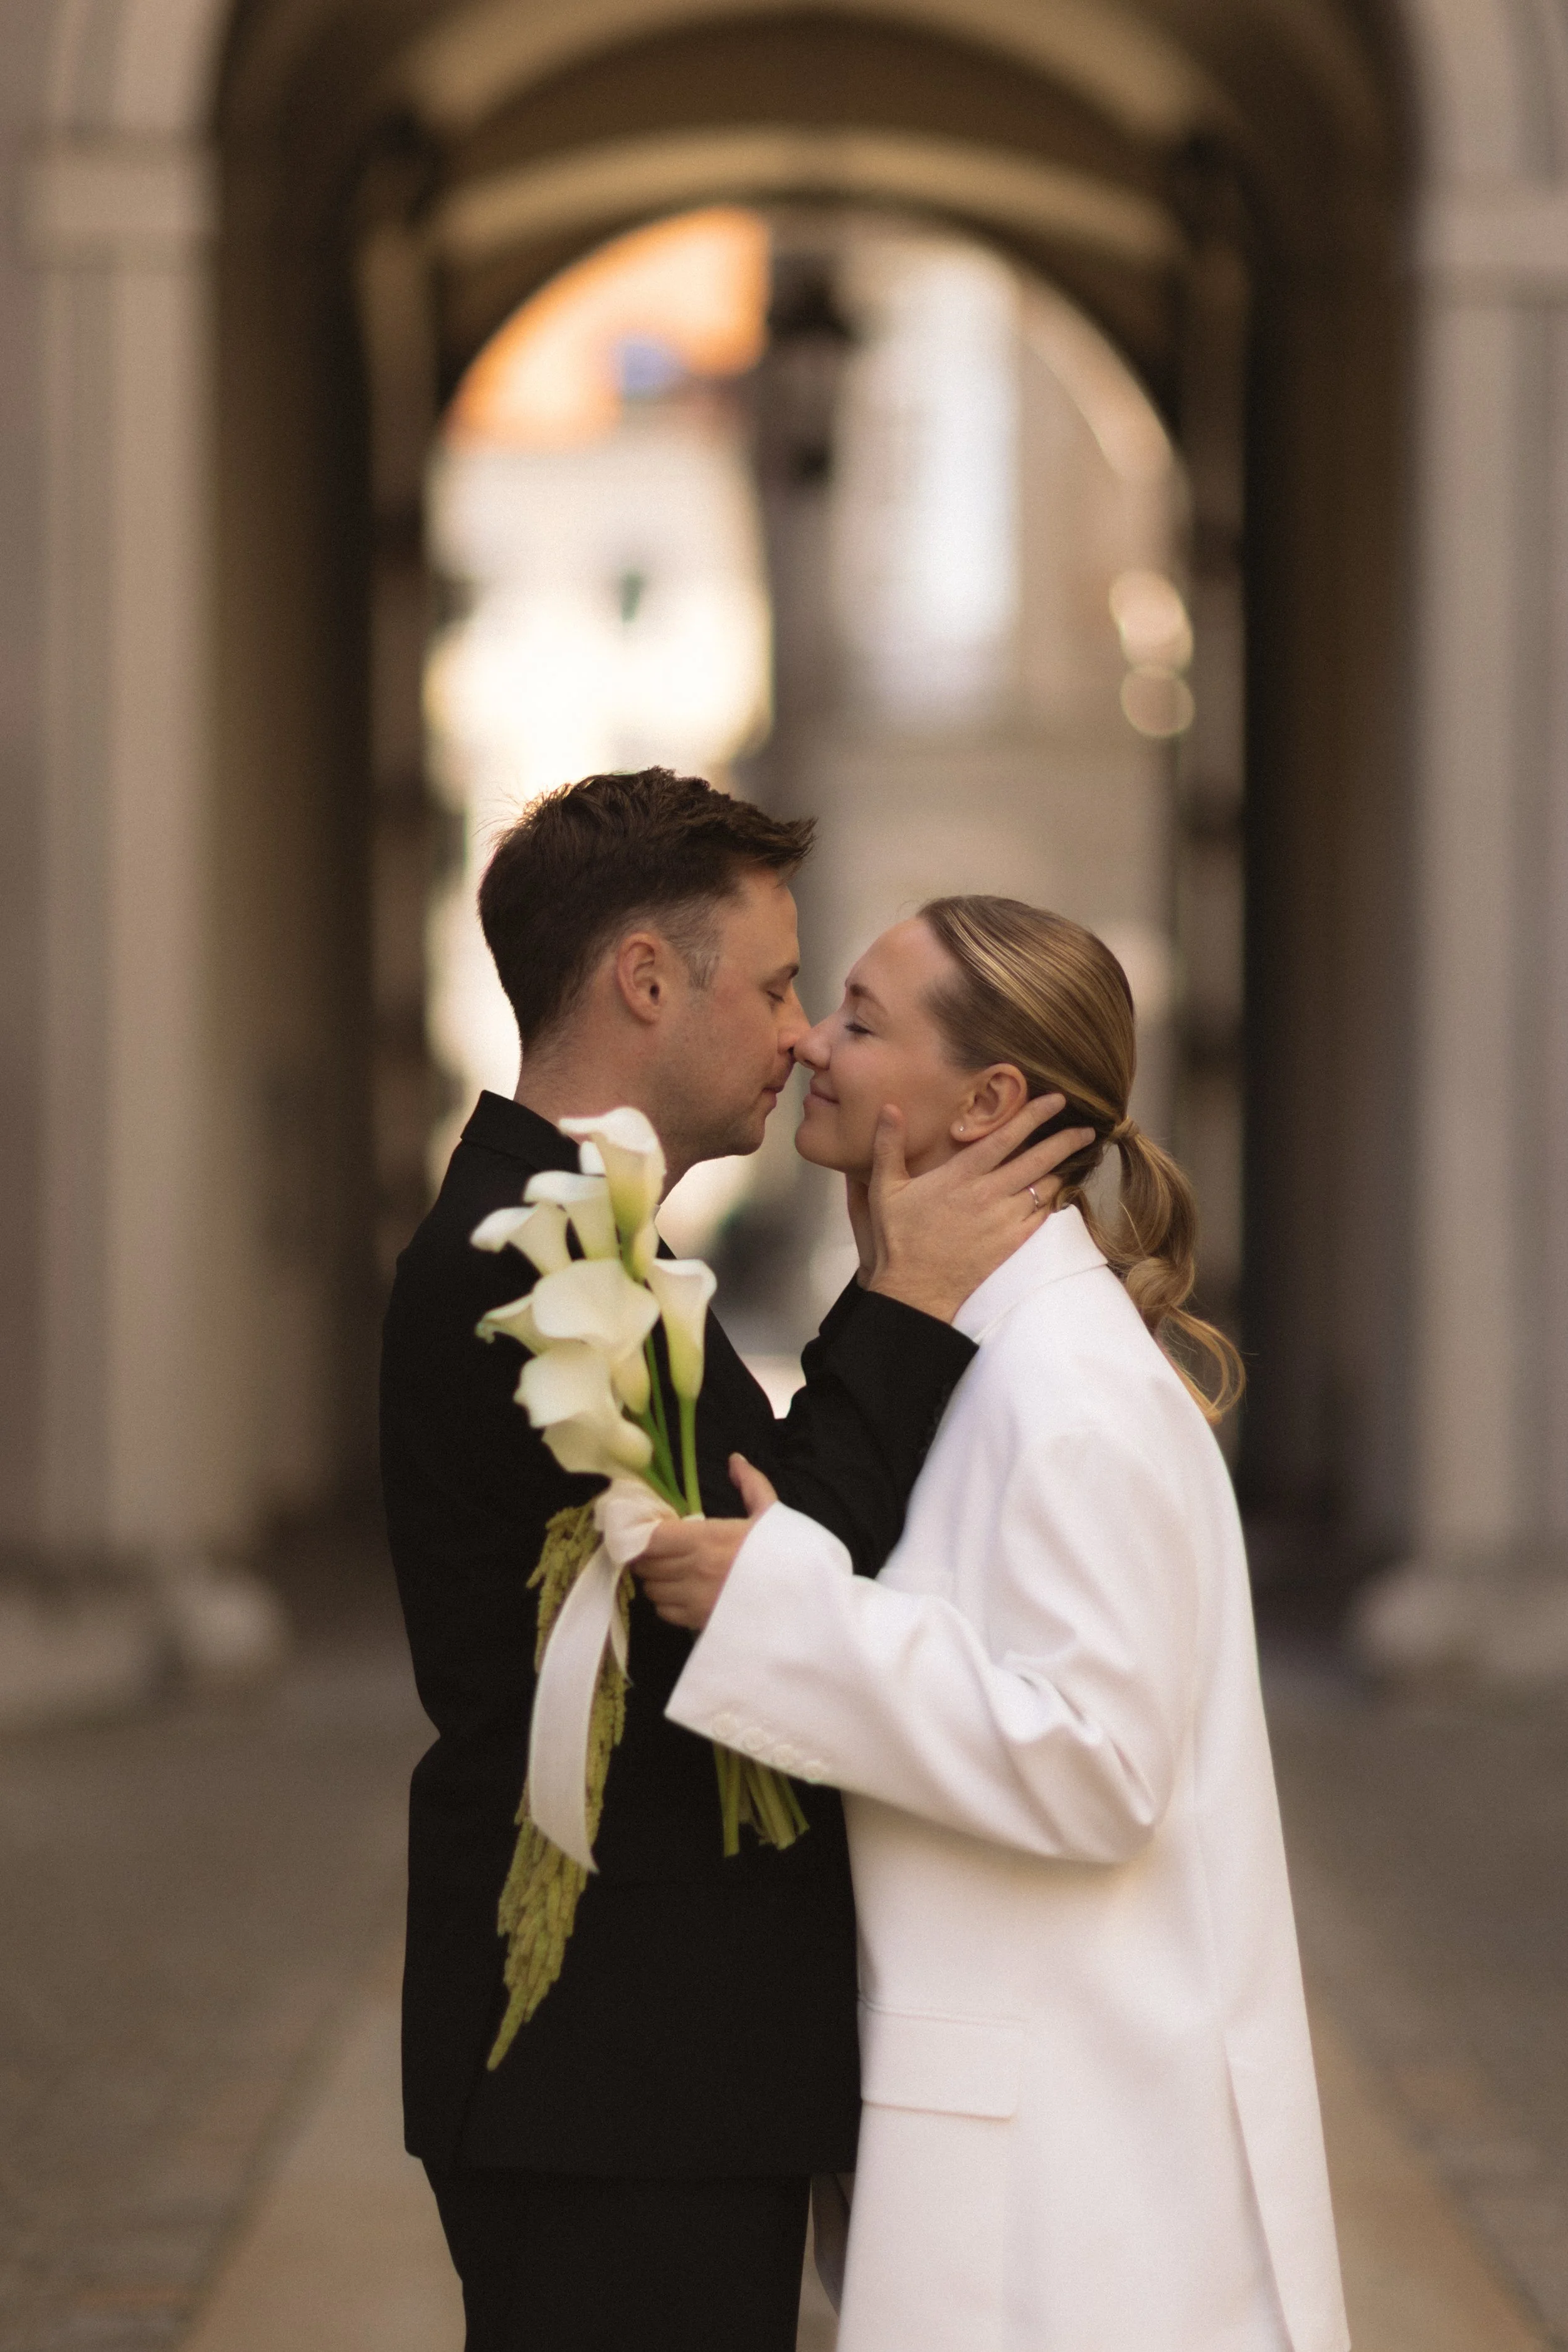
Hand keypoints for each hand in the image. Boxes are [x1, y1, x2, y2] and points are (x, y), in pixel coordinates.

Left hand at [632, 1455, 778, 1630]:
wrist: (807, 1602)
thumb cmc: (789, 1556)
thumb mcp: (772, 1515)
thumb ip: (751, 1485)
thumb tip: (735, 1460)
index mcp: (707, 1538)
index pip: (650, 1539)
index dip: (641, 1534)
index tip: (648, 1528)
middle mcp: (693, 1570)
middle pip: (646, 1565)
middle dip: (647, 1556)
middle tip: (660, 1549)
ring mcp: (695, 1600)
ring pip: (652, 1590)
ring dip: (656, 1579)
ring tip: (672, 1571)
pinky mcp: (700, 1622)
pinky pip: (665, 1613)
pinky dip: (667, 1603)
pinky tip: (683, 1593)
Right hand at [860, 1096, 1095, 1322]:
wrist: (915, 1291)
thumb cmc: (899, 1240)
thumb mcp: (885, 1189)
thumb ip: (888, 1146)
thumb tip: (889, 1108)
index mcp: (960, 1176)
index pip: (1005, 1137)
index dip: (1034, 1115)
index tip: (1056, 1100)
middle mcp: (988, 1194)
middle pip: (1039, 1160)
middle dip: (1066, 1141)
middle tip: (1087, 1130)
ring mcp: (1004, 1221)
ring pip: (1046, 1188)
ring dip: (1061, 1173)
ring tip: (1071, 1163)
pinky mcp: (1013, 1244)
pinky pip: (1044, 1218)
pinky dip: (1054, 1204)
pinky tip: (1058, 1196)